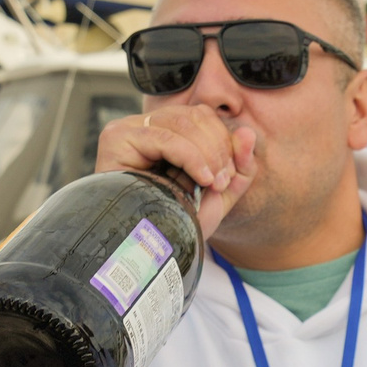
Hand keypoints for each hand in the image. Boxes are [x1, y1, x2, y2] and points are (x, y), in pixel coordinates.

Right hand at [96, 107, 257, 241]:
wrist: (152, 251)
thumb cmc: (181, 224)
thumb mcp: (220, 194)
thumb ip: (239, 165)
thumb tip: (249, 132)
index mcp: (166, 132)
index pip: (201, 116)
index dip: (223, 140)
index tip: (229, 176)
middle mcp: (145, 127)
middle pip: (193, 116)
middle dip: (218, 149)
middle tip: (222, 182)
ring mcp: (128, 129)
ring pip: (182, 124)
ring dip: (207, 155)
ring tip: (212, 184)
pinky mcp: (117, 139)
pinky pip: (165, 138)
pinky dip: (191, 157)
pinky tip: (201, 179)